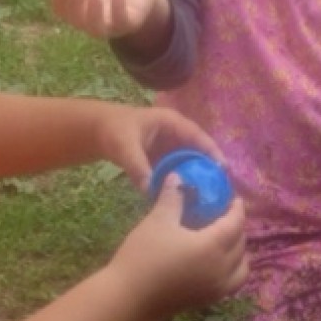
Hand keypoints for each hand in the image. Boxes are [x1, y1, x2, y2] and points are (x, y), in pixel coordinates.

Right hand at [51, 0, 167, 39]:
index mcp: (80, 12)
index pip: (62, 11)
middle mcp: (92, 23)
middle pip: (76, 20)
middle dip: (73, 4)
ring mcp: (110, 26)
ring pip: (96, 29)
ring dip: (93, 15)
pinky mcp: (129, 24)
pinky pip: (122, 22)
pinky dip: (118, 9)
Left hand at [94, 105, 225, 191]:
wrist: (97, 131)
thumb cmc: (113, 131)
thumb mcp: (125, 148)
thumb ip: (138, 168)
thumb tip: (152, 191)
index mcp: (172, 122)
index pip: (198, 136)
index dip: (212, 151)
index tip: (223, 169)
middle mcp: (176, 133)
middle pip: (199, 151)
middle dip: (210, 168)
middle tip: (223, 189)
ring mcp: (171, 146)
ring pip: (190, 162)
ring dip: (199, 177)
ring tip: (212, 196)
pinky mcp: (164, 158)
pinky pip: (179, 169)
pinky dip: (185, 181)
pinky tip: (190, 198)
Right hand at [107, 177, 248, 319]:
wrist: (128, 298)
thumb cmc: (144, 256)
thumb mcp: (158, 221)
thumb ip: (173, 197)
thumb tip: (178, 176)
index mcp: (213, 246)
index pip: (235, 224)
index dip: (237, 209)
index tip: (234, 199)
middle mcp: (222, 269)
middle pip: (241, 245)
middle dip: (238, 228)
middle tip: (227, 216)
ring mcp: (215, 289)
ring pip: (241, 268)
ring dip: (240, 252)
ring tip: (227, 241)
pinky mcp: (206, 301)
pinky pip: (231, 284)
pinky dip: (232, 271)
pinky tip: (217, 264)